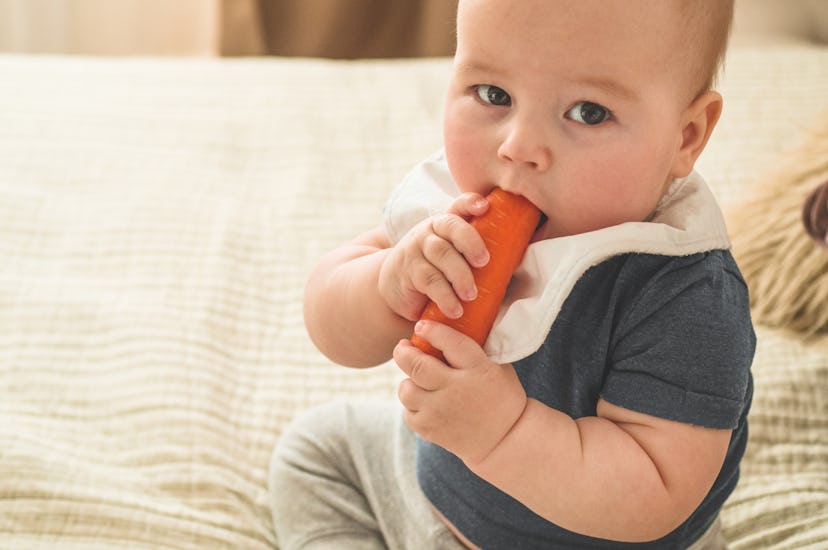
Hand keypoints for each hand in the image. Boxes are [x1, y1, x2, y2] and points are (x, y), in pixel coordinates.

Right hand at [378, 193, 490, 321]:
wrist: (397, 286)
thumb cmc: (437, 271)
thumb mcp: (454, 258)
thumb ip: (475, 256)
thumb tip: (516, 265)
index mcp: (446, 224)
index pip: (459, 206)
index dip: (470, 203)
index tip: (485, 207)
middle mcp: (430, 231)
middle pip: (452, 228)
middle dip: (471, 243)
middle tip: (484, 262)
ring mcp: (416, 248)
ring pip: (441, 254)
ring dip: (460, 276)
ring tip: (471, 295)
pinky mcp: (407, 270)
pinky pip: (429, 280)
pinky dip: (445, 296)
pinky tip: (455, 309)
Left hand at [394, 320, 526, 464]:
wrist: (505, 439)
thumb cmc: (500, 395)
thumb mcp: (496, 366)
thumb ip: (472, 348)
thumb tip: (447, 323)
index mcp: (477, 369)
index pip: (449, 342)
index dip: (431, 330)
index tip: (422, 326)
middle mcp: (456, 390)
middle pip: (417, 365)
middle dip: (404, 352)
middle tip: (404, 347)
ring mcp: (440, 411)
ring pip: (406, 389)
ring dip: (409, 381)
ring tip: (418, 380)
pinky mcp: (430, 429)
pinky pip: (408, 412)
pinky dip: (412, 405)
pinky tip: (425, 402)